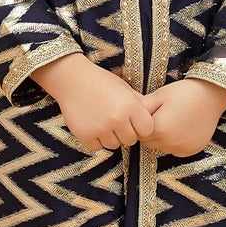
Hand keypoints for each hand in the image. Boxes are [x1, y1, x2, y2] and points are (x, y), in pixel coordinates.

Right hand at [31, 52, 154, 152]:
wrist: (72, 79)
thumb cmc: (101, 82)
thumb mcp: (124, 88)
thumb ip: (139, 104)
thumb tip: (154, 117)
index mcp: (131, 106)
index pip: (147, 130)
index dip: (141, 127)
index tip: (134, 121)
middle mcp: (117, 119)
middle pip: (130, 140)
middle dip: (125, 133)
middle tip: (115, 120)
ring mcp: (100, 129)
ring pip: (114, 145)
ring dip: (110, 137)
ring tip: (102, 120)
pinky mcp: (85, 135)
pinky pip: (97, 147)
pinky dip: (95, 139)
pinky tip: (92, 124)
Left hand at [137, 78, 225, 157]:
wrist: (211, 95)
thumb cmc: (183, 92)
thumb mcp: (158, 95)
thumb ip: (140, 108)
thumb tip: (125, 115)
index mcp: (159, 129)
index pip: (138, 133)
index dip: (141, 123)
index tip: (150, 113)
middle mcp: (169, 143)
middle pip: (148, 143)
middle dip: (150, 132)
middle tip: (161, 116)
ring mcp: (181, 148)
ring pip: (161, 148)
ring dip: (162, 138)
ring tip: (172, 120)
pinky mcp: (190, 151)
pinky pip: (174, 150)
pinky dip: (174, 142)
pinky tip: (181, 128)